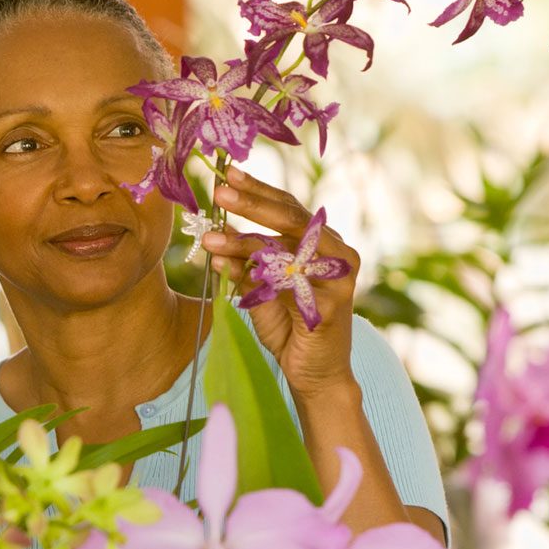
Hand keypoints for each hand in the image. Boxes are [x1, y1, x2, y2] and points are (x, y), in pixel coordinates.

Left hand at [200, 165, 360, 399]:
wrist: (314, 374)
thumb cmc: (289, 327)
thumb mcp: (261, 288)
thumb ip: (247, 262)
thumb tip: (217, 231)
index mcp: (321, 242)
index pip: (289, 207)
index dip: (258, 190)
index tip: (227, 174)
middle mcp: (337, 252)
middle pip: (292, 218)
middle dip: (253, 203)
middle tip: (221, 190)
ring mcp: (338, 277)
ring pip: (286, 249)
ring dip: (245, 242)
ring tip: (210, 236)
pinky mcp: (332, 304)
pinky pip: (287, 284)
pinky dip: (254, 275)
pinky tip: (225, 267)